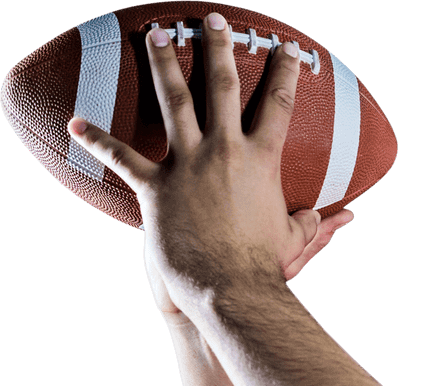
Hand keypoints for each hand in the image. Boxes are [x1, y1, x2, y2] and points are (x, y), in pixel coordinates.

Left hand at [67, 12, 328, 319]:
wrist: (230, 286)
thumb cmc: (266, 266)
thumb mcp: (295, 239)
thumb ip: (315, 222)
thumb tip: (342, 218)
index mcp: (261, 161)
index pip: (278, 106)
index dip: (286, 73)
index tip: (287, 48)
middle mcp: (225, 151)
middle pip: (222, 87)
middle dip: (218, 47)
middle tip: (212, 20)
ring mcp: (188, 165)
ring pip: (173, 102)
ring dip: (162, 65)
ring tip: (155, 36)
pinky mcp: (157, 187)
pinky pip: (122, 158)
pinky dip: (96, 140)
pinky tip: (74, 123)